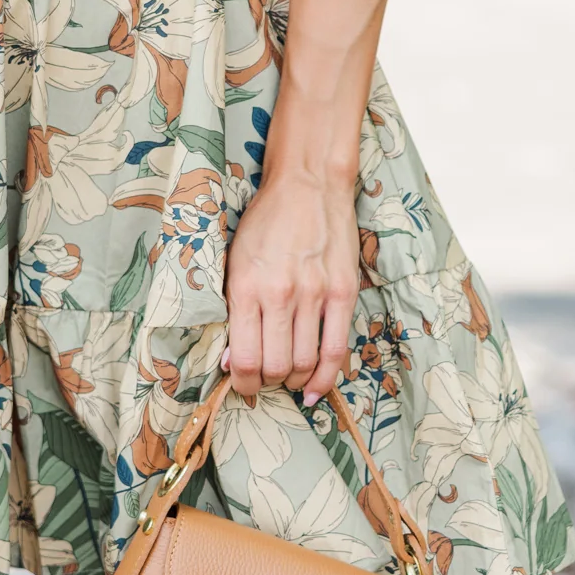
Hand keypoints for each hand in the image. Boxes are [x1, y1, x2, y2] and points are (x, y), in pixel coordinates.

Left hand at [223, 169, 358, 400]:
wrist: (308, 185)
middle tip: (265, 381)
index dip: (243, 384)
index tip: (243, 385)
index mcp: (246, 287)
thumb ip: (232, 310)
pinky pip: (336, 349)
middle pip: (275, 366)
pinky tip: (314, 389)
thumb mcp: (234, 261)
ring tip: (287, 378)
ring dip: (293, 380)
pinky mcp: (342, 293)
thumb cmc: (265, 223)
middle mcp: (280, 295)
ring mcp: (314, 295)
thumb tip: (232, 362)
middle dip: (267, 384)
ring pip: (304, 362)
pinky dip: (325, 377)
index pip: (245, 359)